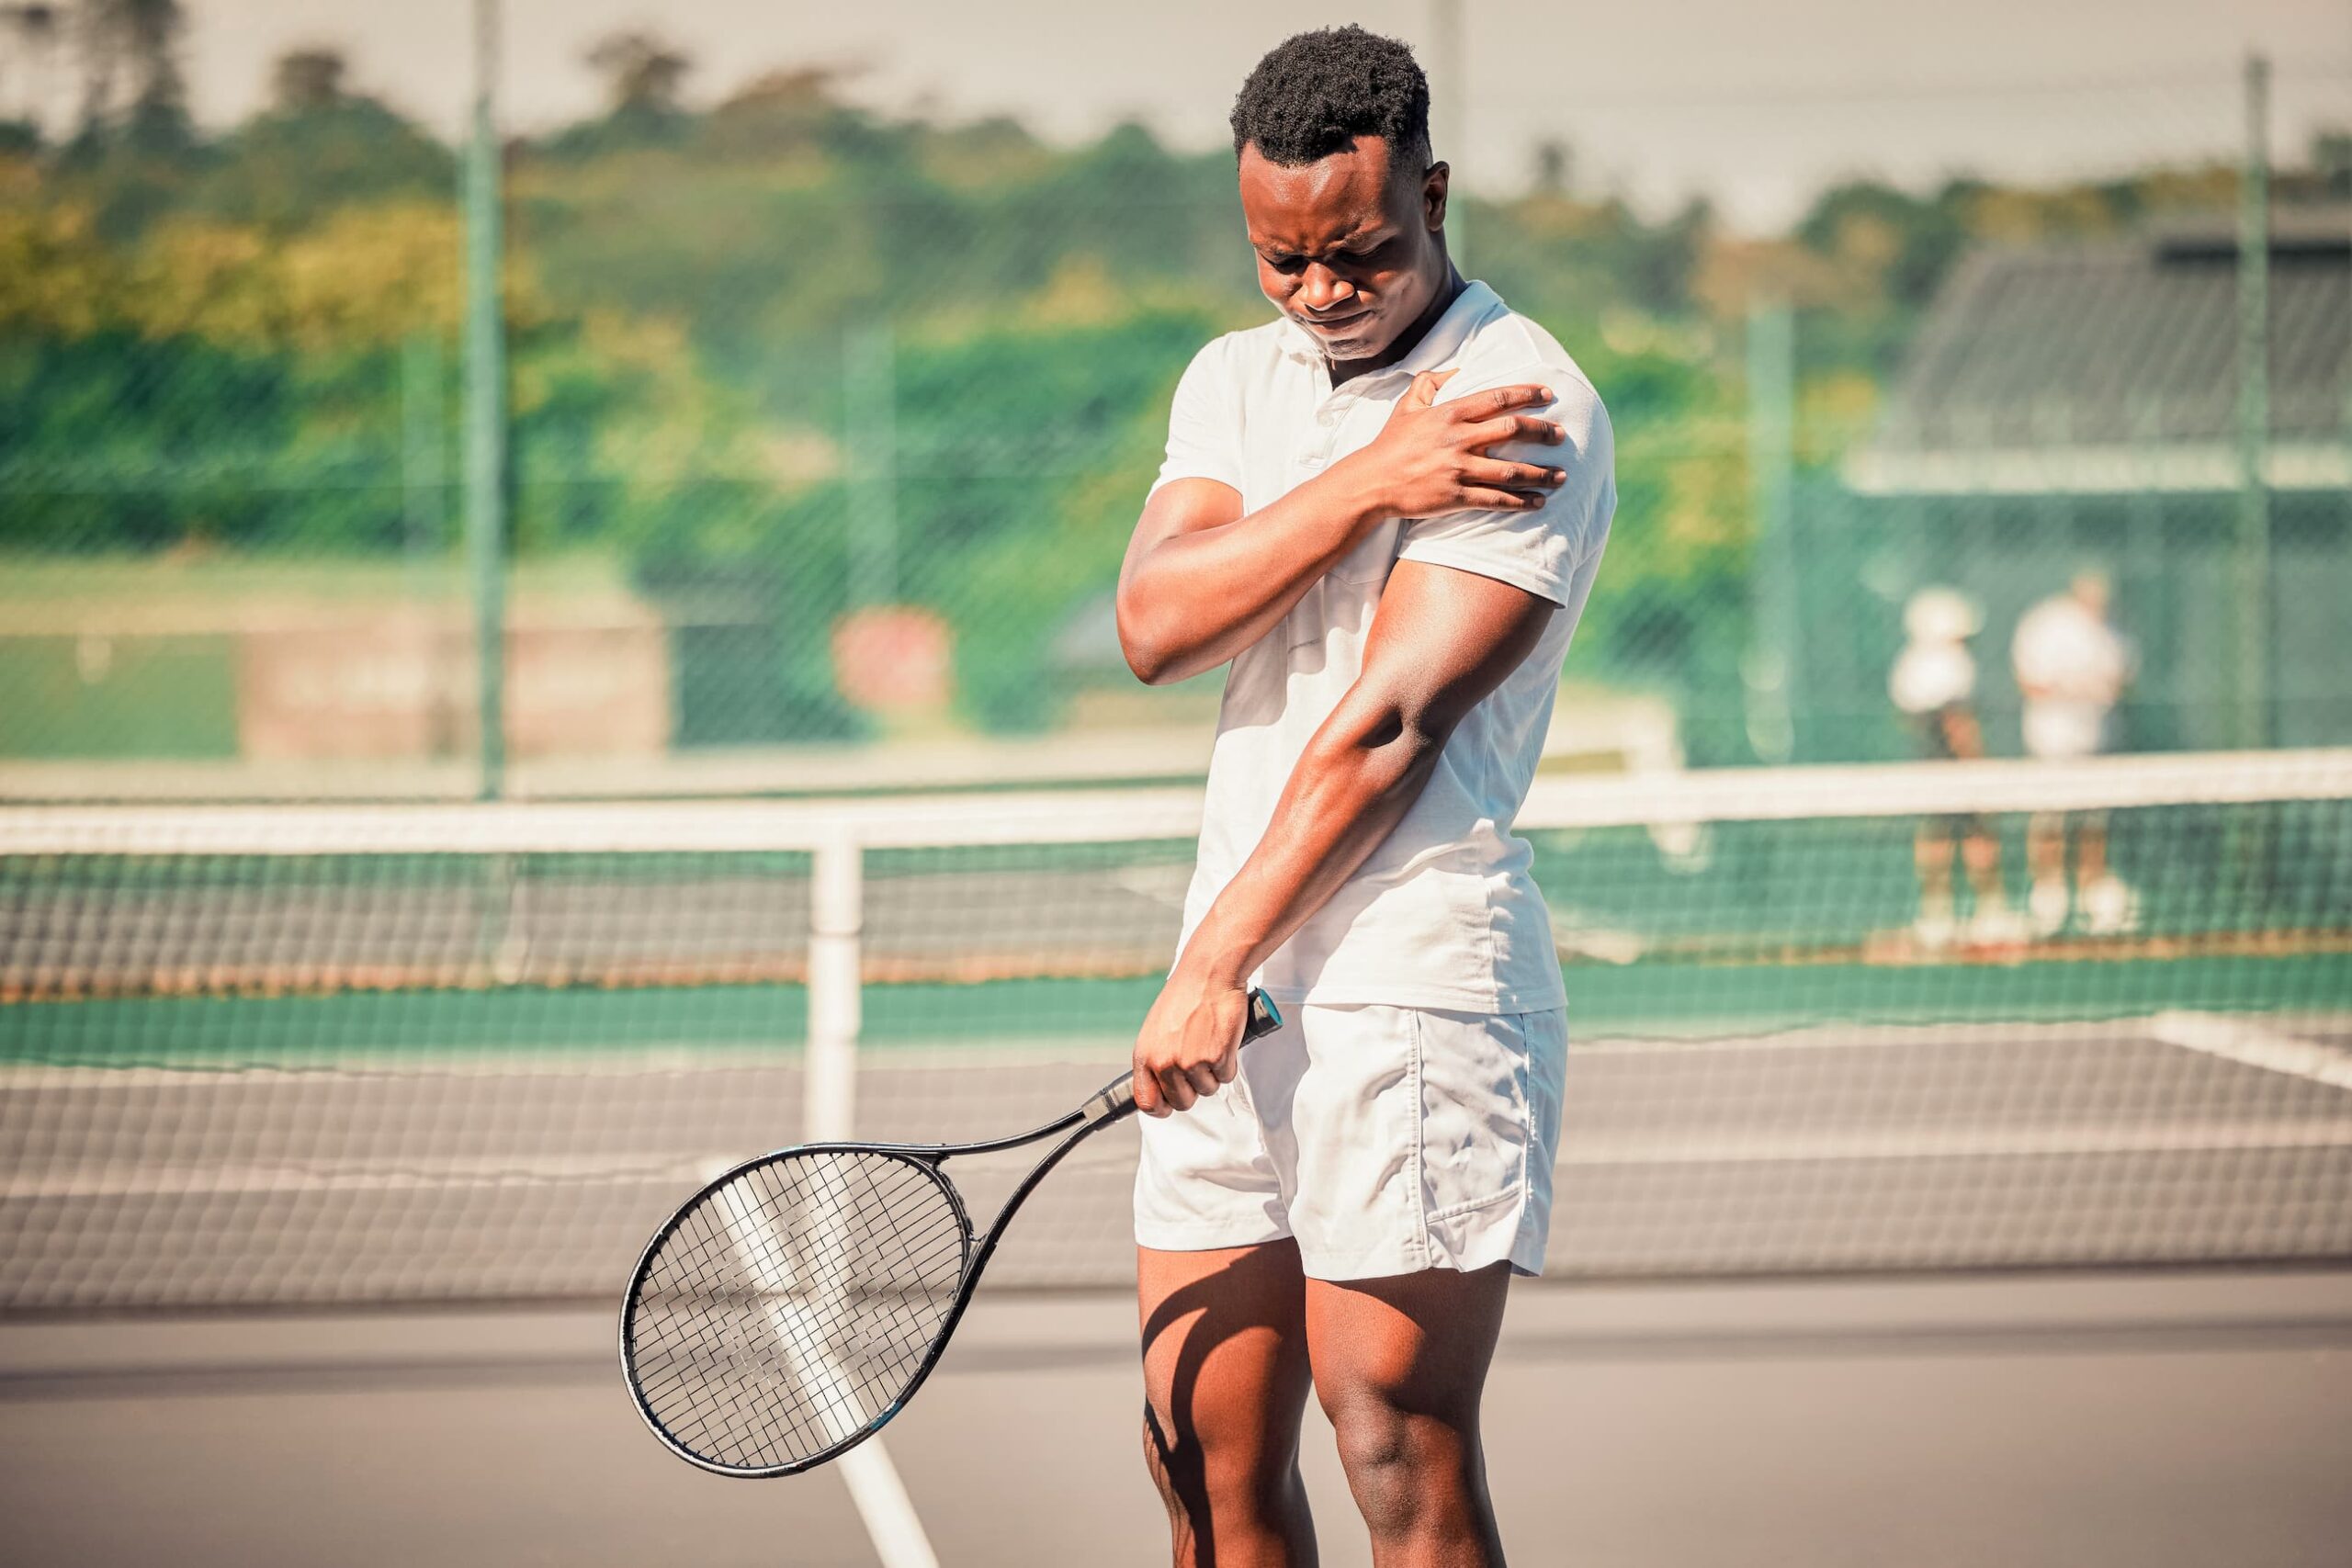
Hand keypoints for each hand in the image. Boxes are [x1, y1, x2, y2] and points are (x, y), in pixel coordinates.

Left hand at [1131, 968, 1252, 1116]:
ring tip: (1210, 1043)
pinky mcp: (1216, 1058)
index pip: (1146, 1102)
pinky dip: (1229, 1062)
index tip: (1170, 1104)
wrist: (1209, 973)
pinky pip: (1226, 1076)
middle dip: (1194, 1089)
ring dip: (1213, 1072)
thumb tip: (1161, 1084)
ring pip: (1207, 1090)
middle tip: (1199, 1065)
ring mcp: (1190, 1062)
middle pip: (1181, 1103)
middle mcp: (1164, 1062)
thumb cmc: (1186, 996)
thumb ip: (1157, 1057)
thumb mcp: (1157, 1028)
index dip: (1161, 1107)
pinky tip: (1222, 1039)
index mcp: (1145, 1055)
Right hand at [1335, 371, 1566, 522]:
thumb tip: (1455, 371)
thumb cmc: (1391, 443)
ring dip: (1541, 473)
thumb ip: (1429, 383)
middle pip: (1513, 430)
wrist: (1371, 483)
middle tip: (1562, 435)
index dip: (1527, 394)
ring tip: (1562, 475)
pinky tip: (1539, 502)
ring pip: (1511, 470)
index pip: (1497, 398)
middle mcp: (1458, 439)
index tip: (1548, 394)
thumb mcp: (1406, 406)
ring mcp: (1458, 469)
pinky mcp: (1456, 497)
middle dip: (1543, 432)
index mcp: (1449, 413)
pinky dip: (1521, 502)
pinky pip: (1496, 499)